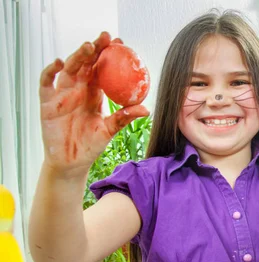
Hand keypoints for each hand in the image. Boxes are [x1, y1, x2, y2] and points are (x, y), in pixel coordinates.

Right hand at [39, 32, 148, 175]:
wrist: (72, 161)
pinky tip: (59, 64)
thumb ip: (124, 117)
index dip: (110, 54)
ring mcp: (62, 94)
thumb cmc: (91, 145)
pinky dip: (50, 71)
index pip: (102, 68)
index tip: (122, 43)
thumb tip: (146, 109)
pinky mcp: (47, 102)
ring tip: (88, 47)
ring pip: (68, 68)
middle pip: (86, 63)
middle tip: (106, 37)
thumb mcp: (110, 130)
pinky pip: (46, 82)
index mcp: (94, 92)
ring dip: (77, 56)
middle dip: (95, 48)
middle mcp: (78, 89)